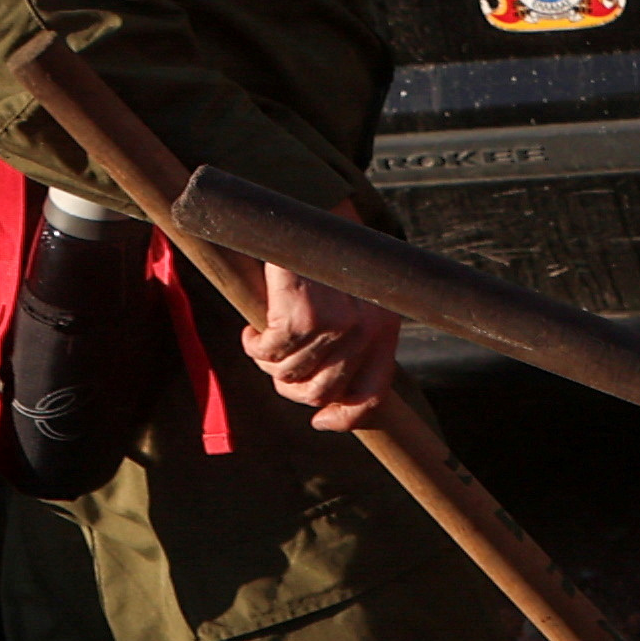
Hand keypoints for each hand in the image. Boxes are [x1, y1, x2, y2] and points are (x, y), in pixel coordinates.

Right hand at [240, 263, 400, 426]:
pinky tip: (255, 328)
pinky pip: (267, 354)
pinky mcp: (303, 318)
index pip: (371, 397)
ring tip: (265, 337)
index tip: (320, 421)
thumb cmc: (326, 263)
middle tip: (278, 363)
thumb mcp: (355, 305)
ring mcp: (337, 327)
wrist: (310, 219)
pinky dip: (254, 344)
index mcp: (385, 331)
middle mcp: (366, 332)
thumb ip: (349, 346)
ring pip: (288, 375)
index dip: (344, 418)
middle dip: (291, 385)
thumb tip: (325, 399)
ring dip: (268, 362)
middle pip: (319, 392)